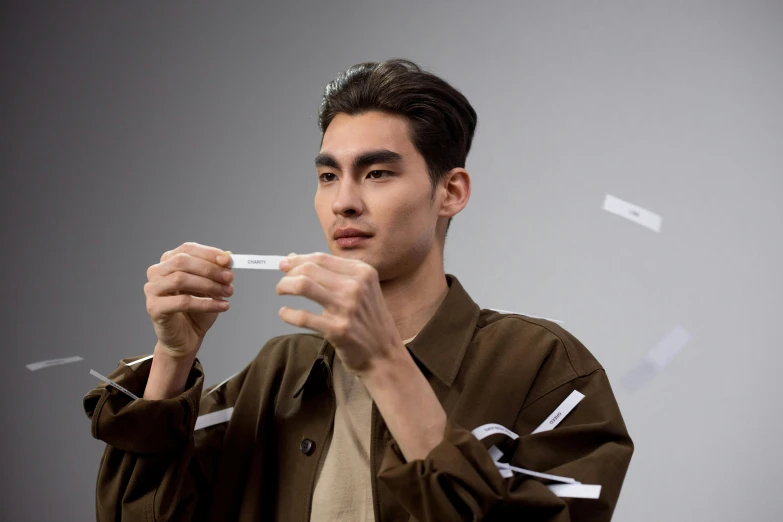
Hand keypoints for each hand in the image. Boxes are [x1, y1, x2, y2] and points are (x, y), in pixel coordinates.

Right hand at [144, 242, 234, 357]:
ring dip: (209, 285)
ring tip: (227, 293)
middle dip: (210, 269)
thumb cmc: (196, 310)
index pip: (188, 249)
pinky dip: (206, 303)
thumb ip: (216, 271)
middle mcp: (156, 272)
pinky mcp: (154, 308)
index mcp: (168, 261)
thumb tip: (228, 256)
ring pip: (180, 279)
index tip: (228, 261)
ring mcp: (152, 290)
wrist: (187, 337)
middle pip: (182, 262)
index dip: (209, 253)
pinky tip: (222, 306)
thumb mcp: (211, 287)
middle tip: (229, 278)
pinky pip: (182, 302)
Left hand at [276, 253, 402, 373]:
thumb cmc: (368, 320)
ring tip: (281, 292)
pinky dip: (287, 313)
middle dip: (289, 273)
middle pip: (310, 269)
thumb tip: (293, 259)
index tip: (285, 264)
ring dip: (285, 286)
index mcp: (362, 272)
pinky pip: (302, 316)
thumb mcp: (361, 289)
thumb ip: (332, 274)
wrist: (383, 354)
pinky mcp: (338, 330)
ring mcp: (347, 308)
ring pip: (303, 285)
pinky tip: (285, 313)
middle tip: (283, 282)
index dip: (298, 259)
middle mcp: (356, 286)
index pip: (321, 258)